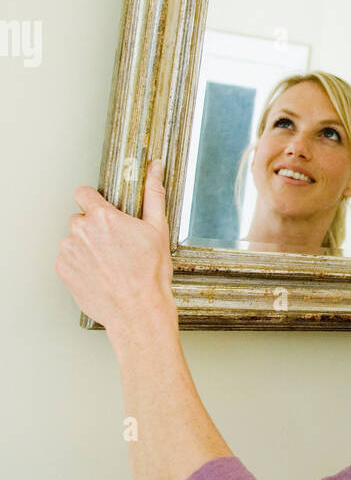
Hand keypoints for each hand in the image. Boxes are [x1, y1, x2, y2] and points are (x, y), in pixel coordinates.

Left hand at [56, 160, 176, 335]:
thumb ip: (153, 194)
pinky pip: (67, 260)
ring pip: (73, 240)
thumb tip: (154, 168)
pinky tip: (99, 274)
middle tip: (114, 245)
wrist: (138, 311)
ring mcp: (69, 252)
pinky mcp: (63, 271)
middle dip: (93, 228)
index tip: (102, 210)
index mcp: (103, 217)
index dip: (93, 201)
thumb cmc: (150, 274)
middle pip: (79, 219)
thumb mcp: (158, 229)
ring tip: (108, 263)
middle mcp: (81, 231)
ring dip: (86, 247)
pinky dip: (79, 265)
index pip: (83, 193)